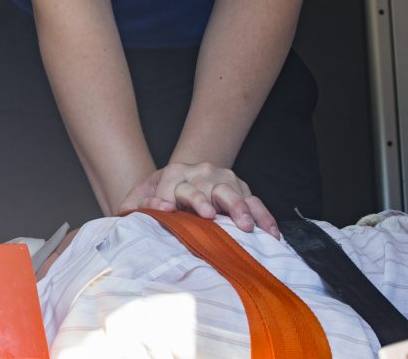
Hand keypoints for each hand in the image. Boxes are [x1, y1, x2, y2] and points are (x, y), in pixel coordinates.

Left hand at [118, 162, 277, 237]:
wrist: (181, 178)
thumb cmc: (159, 195)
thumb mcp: (140, 198)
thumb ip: (137, 205)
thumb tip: (151, 209)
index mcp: (174, 173)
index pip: (171, 186)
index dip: (168, 199)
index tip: (169, 212)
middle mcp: (200, 172)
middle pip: (204, 186)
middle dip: (205, 200)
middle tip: (208, 217)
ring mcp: (223, 179)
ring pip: (233, 193)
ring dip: (240, 209)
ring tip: (245, 226)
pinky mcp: (241, 189)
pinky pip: (255, 202)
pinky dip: (263, 217)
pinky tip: (270, 233)